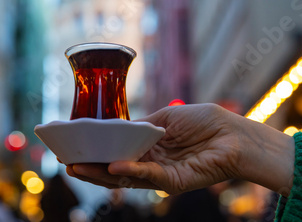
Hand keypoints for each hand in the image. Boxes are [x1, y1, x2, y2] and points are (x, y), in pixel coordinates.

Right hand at [67, 104, 293, 195]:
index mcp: (149, 147)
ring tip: (78, 167)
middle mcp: (151, 163)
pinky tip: (113, 165)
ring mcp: (161, 174)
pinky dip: (130, 171)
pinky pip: (148, 176)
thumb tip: (116, 128)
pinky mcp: (174, 182)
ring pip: (126, 177)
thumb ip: (141, 126)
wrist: (234, 134)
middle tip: (67, 162)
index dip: (96, 151)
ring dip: (101, 173)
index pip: (116, 152)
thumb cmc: (204, 121)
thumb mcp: (165, 118)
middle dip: (91, 166)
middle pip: (115, 168)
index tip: (75, 146)